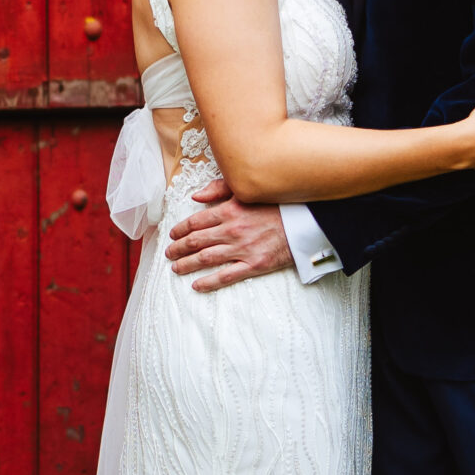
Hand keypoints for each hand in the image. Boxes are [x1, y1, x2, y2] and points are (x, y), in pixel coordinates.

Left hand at [165, 179, 295, 291]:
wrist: (305, 223)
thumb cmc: (278, 205)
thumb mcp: (248, 190)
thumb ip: (220, 190)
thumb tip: (196, 197)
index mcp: (230, 210)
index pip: (196, 221)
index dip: (180, 230)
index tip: (172, 235)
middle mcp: (232, 230)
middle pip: (196, 241)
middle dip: (178, 248)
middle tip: (169, 253)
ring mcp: (242, 249)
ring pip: (205, 259)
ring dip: (186, 264)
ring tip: (176, 268)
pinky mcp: (254, 265)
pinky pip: (225, 276)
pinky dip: (208, 282)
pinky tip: (196, 285)